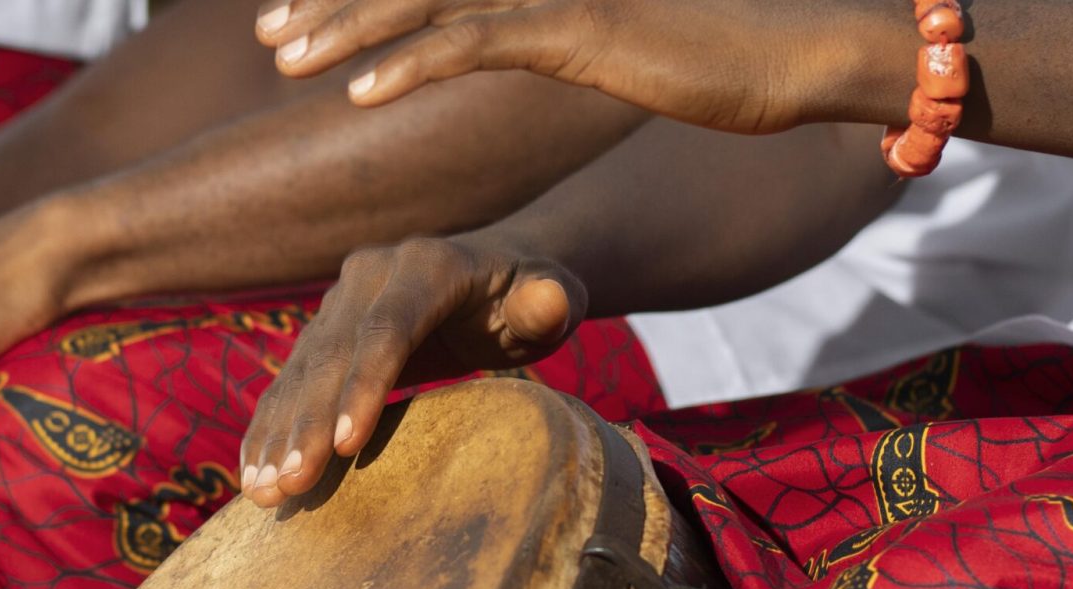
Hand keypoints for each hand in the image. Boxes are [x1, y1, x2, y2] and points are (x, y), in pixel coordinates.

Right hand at [239, 236, 584, 507]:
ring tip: (262, 493)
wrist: (496, 266)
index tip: (343, 445)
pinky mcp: (327, 331)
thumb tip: (548, 302)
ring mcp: (342, 302)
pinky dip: (271, 427)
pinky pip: (291, 381)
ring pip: (301, 371)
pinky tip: (253, 474)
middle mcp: (371, 275)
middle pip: (333, 354)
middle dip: (307, 423)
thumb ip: (550, 301)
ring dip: (278, 433)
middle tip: (290, 485)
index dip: (364, 385)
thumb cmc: (531, 291)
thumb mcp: (553, 292)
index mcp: (427, 265)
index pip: (388, 328)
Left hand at [254, 0, 886, 133]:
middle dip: (331, 2)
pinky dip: (409, 66)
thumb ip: (560, 34)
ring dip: (345, 29)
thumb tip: (517, 45)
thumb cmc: (720, 53)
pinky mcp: (581, 25)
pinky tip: (357, 94)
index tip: (303, 15)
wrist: (803, 50)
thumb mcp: (621, 42)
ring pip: (427, 1)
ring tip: (283, 56)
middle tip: (269, 33)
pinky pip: (476, 43)